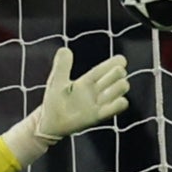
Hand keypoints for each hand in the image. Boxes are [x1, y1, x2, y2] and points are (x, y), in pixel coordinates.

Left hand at [4, 49, 130, 165]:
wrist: (49, 122)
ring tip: (111, 88)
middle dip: (117, 73)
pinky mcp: (98, 116)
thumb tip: (65, 49)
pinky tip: (118, 100)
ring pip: (119, 90)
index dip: (113, 63)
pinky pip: (115, 108)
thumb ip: (61, 66)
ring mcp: (98, 103)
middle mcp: (95, 91)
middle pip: (115, 77)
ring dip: (119, 87)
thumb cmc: (54, 101)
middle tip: (117, 72)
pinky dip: (119, 103)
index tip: (122, 59)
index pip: (102, 70)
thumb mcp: (57, 81)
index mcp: (86, 81)